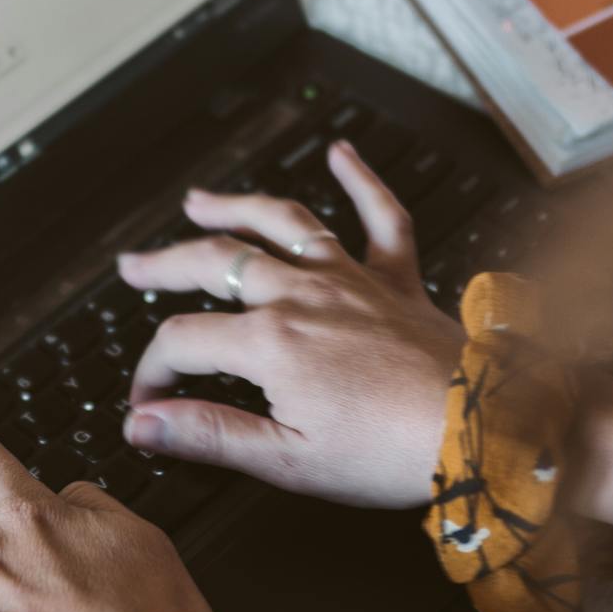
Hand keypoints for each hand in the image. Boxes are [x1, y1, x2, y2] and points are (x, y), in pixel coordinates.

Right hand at [118, 139, 461, 507]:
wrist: (478, 432)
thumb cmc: (389, 452)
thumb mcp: (286, 458)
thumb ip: (209, 435)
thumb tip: (143, 425)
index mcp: (270, 342)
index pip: (183, 341)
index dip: (153, 373)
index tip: (149, 405)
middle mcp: (304, 296)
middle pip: (217, 263)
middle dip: (166, 263)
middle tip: (134, 266)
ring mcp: (351, 280)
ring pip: (282, 225)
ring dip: (236, 208)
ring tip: (199, 201)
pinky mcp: (397, 281)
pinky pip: (381, 217)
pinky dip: (362, 181)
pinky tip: (344, 153)